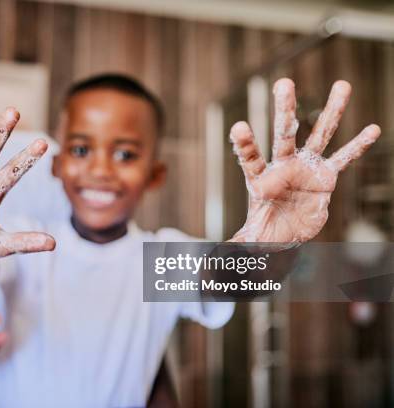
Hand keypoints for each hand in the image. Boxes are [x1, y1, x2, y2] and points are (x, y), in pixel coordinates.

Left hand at [230, 78, 380, 242]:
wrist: (286, 233)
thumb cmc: (263, 230)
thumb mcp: (248, 239)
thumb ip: (236, 244)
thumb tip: (214, 259)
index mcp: (260, 179)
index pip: (250, 158)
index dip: (245, 144)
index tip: (238, 127)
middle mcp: (283, 167)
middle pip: (284, 135)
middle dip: (284, 110)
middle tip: (284, 83)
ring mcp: (306, 169)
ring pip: (319, 135)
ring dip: (331, 111)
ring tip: (343, 85)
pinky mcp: (326, 178)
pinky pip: (344, 160)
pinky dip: (357, 147)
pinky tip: (372, 129)